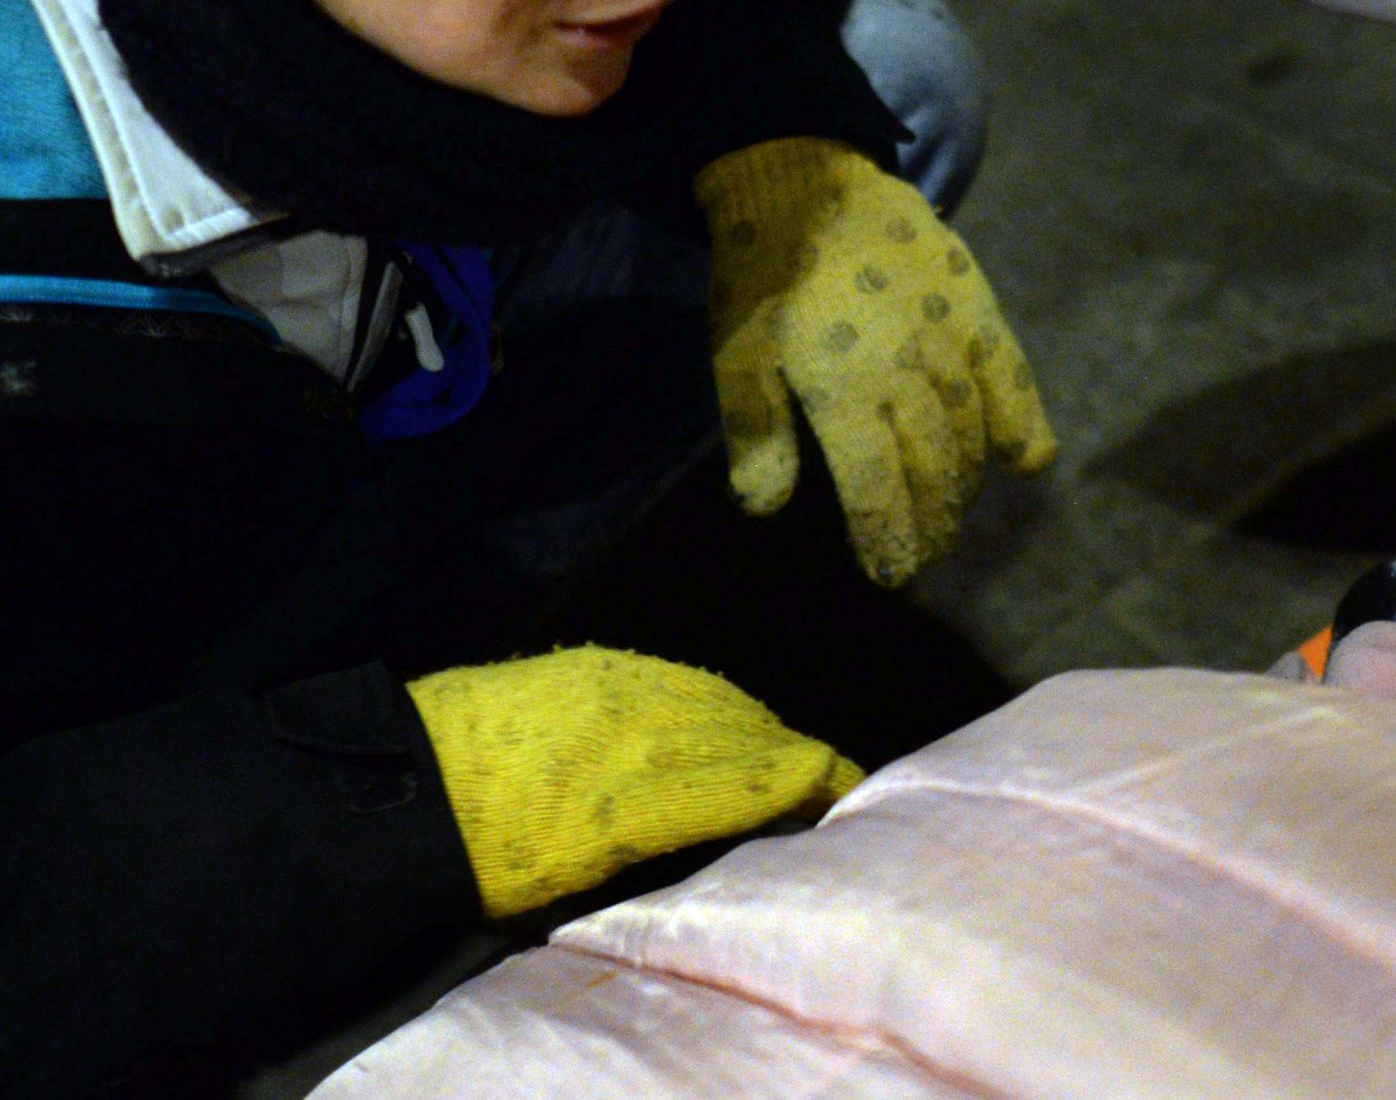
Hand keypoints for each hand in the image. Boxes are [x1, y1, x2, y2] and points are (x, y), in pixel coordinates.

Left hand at [407, 646, 860, 919]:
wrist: (407, 785)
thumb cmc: (492, 859)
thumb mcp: (590, 873)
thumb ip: (674, 836)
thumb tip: (735, 824)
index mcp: (657, 789)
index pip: (773, 773)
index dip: (823, 783)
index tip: (849, 795)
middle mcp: (655, 723)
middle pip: (758, 731)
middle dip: (799, 758)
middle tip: (825, 784)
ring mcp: (627, 681)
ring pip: (723, 698)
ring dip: (760, 728)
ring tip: (779, 756)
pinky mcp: (600, 660)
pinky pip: (683, 678)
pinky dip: (715, 704)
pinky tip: (719, 721)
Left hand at [696, 137, 1056, 583]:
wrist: (810, 178)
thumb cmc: (764, 274)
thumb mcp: (737, 354)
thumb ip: (757, 433)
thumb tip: (766, 508)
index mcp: (843, 387)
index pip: (877, 486)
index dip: (887, 537)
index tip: (889, 574)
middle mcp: (906, 372)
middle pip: (932, 469)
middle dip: (931, 523)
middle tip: (923, 554)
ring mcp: (950, 340)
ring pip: (972, 433)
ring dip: (966, 485)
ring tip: (953, 515)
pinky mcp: (979, 309)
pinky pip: (1013, 378)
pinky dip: (1024, 424)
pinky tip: (1028, 462)